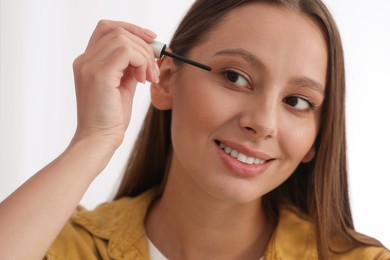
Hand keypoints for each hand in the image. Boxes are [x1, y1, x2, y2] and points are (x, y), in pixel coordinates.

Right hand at [72, 20, 158, 148]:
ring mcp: (89, 65)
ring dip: (144, 56)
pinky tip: (142, 80)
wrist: (99, 140)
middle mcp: (84, 60)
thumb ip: (128, 68)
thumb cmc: (110, 119)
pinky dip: (141, 62)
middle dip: (143, 45)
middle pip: (117, 30)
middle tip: (153, 69)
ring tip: (148, 77)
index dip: (131, 29)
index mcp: (87, 62)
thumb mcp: (122, 87)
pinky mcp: (99, 74)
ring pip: (123, 39)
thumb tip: (145, 55)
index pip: (107, 29)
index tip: (151, 40)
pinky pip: (127, 51)